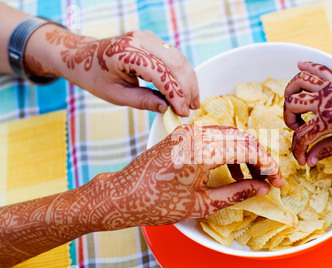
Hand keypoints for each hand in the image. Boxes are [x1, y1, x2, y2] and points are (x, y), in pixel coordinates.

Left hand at [25, 26, 198, 115]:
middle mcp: (140, 40)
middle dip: (187, 88)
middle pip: (175, 63)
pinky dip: (183, 74)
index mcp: (126, 52)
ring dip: (189, 81)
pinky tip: (186, 90)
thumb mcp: (116, 95)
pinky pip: (175, 57)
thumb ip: (143, 101)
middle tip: (191, 109)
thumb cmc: (96, 76)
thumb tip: (168, 109)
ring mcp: (148, 38)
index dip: (175, 94)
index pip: (160, 73)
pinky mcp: (153, 41)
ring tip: (193, 102)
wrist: (83, 56)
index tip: (182, 111)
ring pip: (179, 59)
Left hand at [106, 124, 283, 225]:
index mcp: (201, 150)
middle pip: (242, 138)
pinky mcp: (183, 133)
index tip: (278, 181)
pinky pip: (215, 137)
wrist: (123, 195)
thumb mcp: (201, 204)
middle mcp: (196, 133)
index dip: (268, 165)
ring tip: (253, 179)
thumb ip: (237, 193)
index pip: (248, 149)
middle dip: (260, 159)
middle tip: (270, 180)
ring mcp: (188, 131)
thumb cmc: (157, 204)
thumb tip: (263, 188)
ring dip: (246, 154)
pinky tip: (233, 171)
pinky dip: (229, 151)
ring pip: (230, 136)